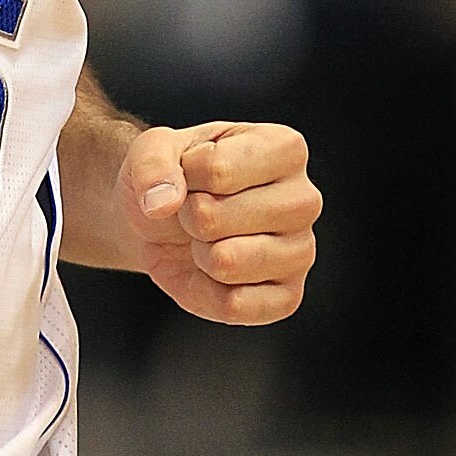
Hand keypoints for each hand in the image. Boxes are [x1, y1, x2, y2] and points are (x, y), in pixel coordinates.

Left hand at [117, 119, 319, 325]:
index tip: (192, 174)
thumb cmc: (175, 177)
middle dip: (188, 218)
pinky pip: (233, 305)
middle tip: (197, 212)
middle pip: (216, 218)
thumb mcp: (152, 150)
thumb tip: (162, 201)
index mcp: (285, 149)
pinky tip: (212, 272)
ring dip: (198, 254)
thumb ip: (151, 163)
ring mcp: (301, 251)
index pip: (217, 169)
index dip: (183, 176)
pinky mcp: (288, 296)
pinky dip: (204, 292)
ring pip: (226, 263)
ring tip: (208, 239)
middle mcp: (304, 199)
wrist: (164, 219)